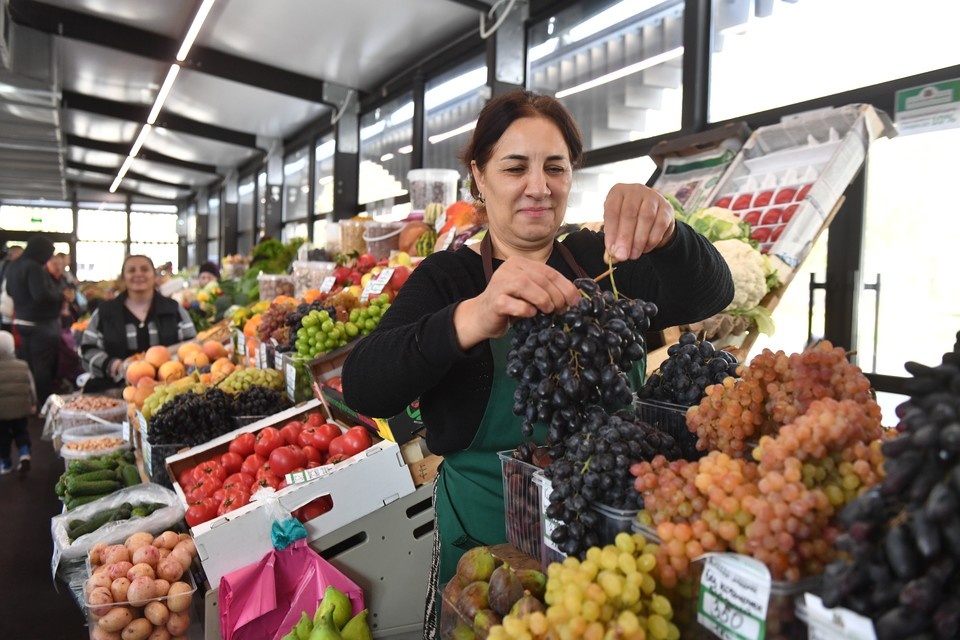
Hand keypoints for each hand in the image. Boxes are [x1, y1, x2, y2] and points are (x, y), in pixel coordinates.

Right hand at [453, 257, 580, 348]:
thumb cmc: (511, 304)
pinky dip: (527, 310)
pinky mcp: (494, 300)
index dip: (565, 286)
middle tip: (561, 310)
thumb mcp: (531, 293)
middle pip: (540, 279)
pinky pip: (514, 304)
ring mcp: (499, 283)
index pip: (548, 271)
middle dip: (556, 296)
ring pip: (526, 285)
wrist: (482, 316)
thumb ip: (547, 289)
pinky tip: (531, 314)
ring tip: (548, 311)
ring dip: (543, 300)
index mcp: (519, 263)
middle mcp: (508, 268)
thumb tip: (574, 297)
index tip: (575, 301)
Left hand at [602, 184, 676, 261]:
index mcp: (618, 192)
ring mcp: (653, 196)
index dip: (611, 232)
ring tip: (633, 255)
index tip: (611, 250)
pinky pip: (660, 224)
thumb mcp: (617, 228)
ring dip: (639, 240)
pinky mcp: (667, 207)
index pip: (612, 211)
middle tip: (622, 256)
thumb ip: (613, 243)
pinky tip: (645, 249)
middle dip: (625, 238)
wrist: (652, 216)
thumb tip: (609, 258)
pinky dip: (652, 239)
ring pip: (646, 218)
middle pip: (629, 214)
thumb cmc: (628, 220)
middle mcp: (635, 190)